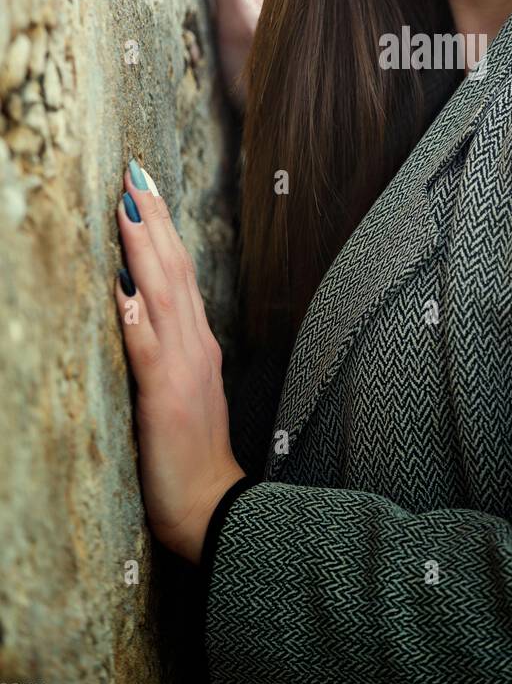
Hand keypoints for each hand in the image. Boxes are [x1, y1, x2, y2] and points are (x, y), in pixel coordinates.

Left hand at [114, 159, 245, 564]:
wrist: (215, 509)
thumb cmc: (191, 456)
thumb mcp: (179, 391)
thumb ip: (165, 349)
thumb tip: (139, 304)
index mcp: (196, 343)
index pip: (178, 273)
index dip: (161, 229)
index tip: (144, 188)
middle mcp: (194, 345)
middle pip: (174, 270)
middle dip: (153, 220)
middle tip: (135, 174)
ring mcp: (184, 368)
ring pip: (165, 295)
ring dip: (146, 249)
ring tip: (128, 206)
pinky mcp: (167, 397)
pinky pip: (150, 350)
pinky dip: (139, 317)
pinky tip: (124, 289)